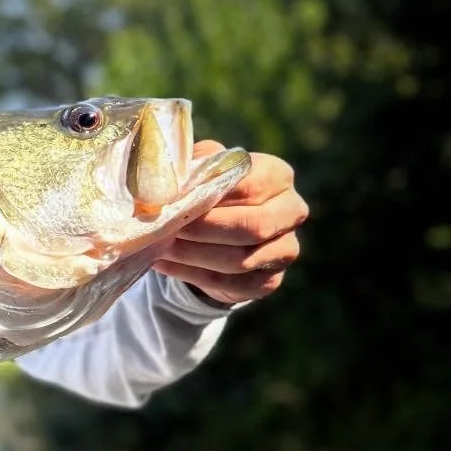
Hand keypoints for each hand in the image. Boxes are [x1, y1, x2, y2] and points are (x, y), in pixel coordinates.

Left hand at [154, 143, 307, 306]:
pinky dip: (190, 274)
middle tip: (166, 227)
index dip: (209, 195)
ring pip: (238, 260)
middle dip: (202, 229)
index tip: (173, 200)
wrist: (222, 232)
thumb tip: (171, 184)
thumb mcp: (204, 170)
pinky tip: (164, 263)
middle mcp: (291, 211)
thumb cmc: (212, 191)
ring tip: (159, 245)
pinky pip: (229, 283)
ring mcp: (285, 249)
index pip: (249, 186)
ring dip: (192, 254)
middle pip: (252, 226)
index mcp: (278, 176)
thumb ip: (194, 168)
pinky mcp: (268, 281)